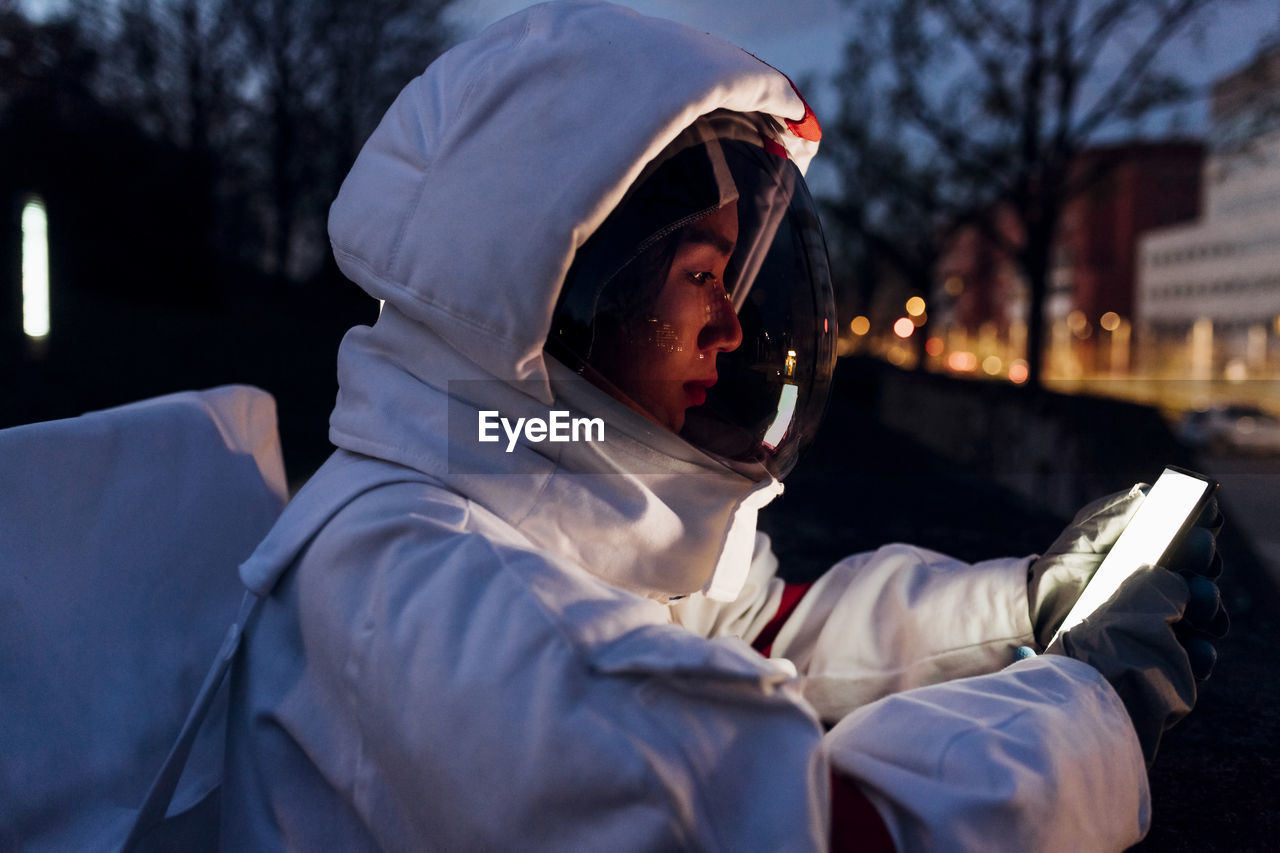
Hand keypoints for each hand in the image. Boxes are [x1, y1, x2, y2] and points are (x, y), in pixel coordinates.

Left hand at [1028, 488, 1226, 651]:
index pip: (1194, 535)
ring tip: (1198, 600)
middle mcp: (1172, 582)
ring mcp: (1172, 617)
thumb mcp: (1083, 538)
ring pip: (1207, 612)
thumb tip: (1147, 493)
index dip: (1205, 524)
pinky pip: (1193, 655)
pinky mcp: (1164, 651)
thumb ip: (1112, 516)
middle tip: (1199, 557)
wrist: (1040, 617)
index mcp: (1158, 550)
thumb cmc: (1064, 569)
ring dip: (1209, 605)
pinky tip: (1195, 645)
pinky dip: (1201, 652)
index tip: (1207, 517)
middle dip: (1207, 561)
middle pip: (1206, 571)